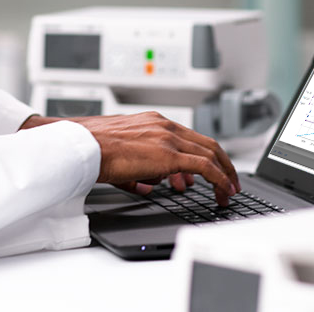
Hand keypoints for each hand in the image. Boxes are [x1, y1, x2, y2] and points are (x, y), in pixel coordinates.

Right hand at [20, 112, 238, 205]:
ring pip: (210, 153)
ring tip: (227, 190)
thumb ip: (141, 171)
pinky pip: (204, 166)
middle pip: (206, 143)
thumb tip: (150, 186)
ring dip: (224, 173)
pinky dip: (219, 178)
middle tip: (229, 181)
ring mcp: (168, 137)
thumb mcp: (123, 157)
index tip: (213, 169)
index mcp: (155, 122)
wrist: (83, 146)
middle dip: (223, 164)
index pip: (190, 137)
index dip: (206, 154)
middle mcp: (165, 125)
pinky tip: (223, 190)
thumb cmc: (95, 149)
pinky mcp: (169, 154)